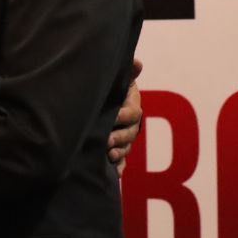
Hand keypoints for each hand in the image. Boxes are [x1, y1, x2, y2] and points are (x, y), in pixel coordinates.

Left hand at [109, 57, 143, 174]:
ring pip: (126, 147)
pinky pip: (121, 161)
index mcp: (131, 105)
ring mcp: (124, 137)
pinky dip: (119, 168)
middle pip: (130, 133)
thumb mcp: (116, 78)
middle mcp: (130, 123)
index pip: (132, 112)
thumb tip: (137, 63)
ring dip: (120, 153)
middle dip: (120, 138)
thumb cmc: (108, 85)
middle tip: (107, 141)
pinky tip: (116, 174)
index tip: (114, 117)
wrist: (99, 98)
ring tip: (109, 156)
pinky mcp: (116, 148)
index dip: (123, 116)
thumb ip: (126, 72)